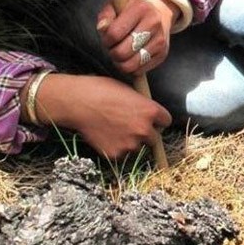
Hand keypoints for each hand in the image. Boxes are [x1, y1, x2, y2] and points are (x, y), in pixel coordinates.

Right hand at [35, 73, 171, 159]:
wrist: (77, 103)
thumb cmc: (101, 90)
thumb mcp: (129, 91)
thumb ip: (142, 104)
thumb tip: (145, 110)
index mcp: (151, 111)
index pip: (166, 121)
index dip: (157, 119)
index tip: (151, 119)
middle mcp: (144, 130)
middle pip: (154, 137)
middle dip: (146, 133)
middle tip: (130, 125)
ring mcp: (130, 144)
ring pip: (137, 146)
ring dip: (130, 141)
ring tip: (114, 129)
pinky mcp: (115, 154)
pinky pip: (121, 153)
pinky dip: (115, 147)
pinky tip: (105, 135)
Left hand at [96, 0, 176, 75]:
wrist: (158, 15)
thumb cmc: (131, 12)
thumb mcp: (116, 7)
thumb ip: (106, 16)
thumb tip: (102, 28)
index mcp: (140, 9)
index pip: (114, 33)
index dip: (106, 40)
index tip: (107, 38)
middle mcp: (154, 24)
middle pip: (122, 52)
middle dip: (112, 53)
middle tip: (113, 48)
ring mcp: (160, 40)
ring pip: (131, 64)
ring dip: (120, 63)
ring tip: (121, 54)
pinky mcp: (163, 54)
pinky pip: (139, 70)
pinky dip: (131, 68)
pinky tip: (130, 57)